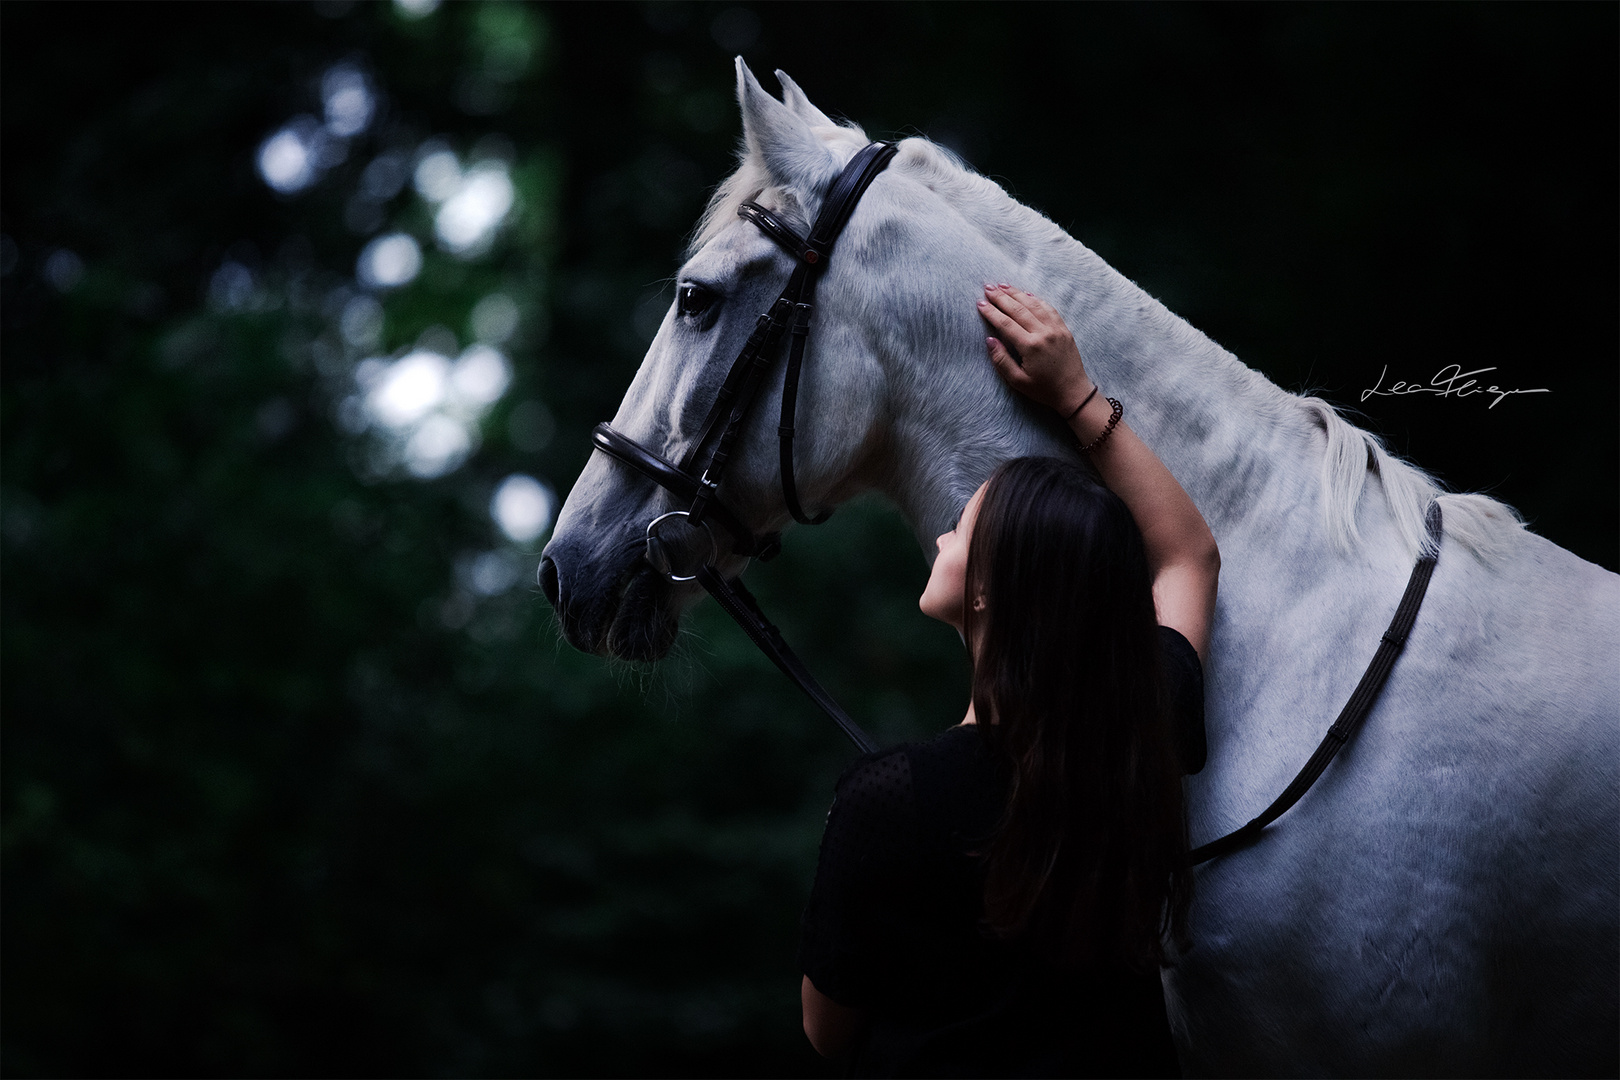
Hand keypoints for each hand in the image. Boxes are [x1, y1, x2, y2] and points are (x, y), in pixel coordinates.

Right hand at [977, 284, 1093, 416]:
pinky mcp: (1064, 329)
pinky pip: (1048, 308)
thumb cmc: (1044, 390)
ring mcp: (1056, 329)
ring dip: (1017, 294)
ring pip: (1033, 305)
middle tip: (988, 288)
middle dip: (1001, 297)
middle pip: (1018, 309)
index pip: (1006, 324)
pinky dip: (1036, 299)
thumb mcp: (1018, 381)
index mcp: (1031, 346)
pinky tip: (1026, 294)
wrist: (1073, 392)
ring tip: (1003, 286)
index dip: (991, 312)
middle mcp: (1044, 333)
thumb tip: (990, 340)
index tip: (980, 303)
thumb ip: (1002, 360)